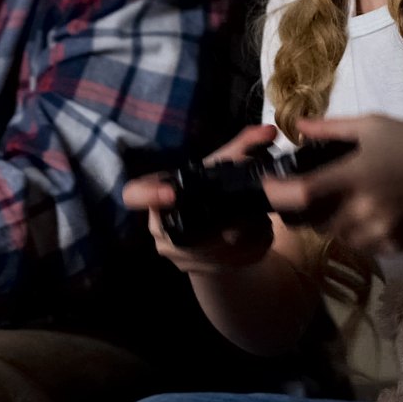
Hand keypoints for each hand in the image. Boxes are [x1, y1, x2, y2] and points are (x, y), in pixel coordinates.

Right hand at [123, 124, 279, 273]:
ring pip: (214, 247)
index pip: (134, 194)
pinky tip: (257, 239)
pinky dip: (249, 249)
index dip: (149, 194)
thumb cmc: (209, 194)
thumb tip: (268, 131)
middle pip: (188, 228)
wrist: (214, 237)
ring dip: (244, 237)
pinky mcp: (196, 270)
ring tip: (259, 225)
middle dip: (225, 224)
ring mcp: (175, 254)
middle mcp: (159, 228)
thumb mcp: (221, 168)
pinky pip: (228, 260)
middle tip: (249, 219)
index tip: (171, 194)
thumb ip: (244, 148)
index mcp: (158, 195)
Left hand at [260, 115, 402, 253]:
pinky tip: (373, 211)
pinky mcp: (393, 248)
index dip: (276, 194)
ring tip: (346, 199)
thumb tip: (297, 126)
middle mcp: (364, 210)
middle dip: (305, 209)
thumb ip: (330, 129)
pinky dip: (356, 233)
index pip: (301, 194)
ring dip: (331, 222)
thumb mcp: (374, 126)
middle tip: (311, 191)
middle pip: (313, 222)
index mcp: (355, 176)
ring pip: (335, 236)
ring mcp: (379, 233)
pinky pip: (360, 246)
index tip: (267, 186)